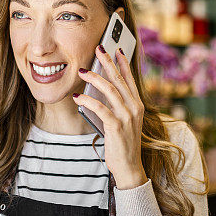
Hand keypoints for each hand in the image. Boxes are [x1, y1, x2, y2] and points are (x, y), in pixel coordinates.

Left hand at [73, 44, 147, 189]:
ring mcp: (127, 116)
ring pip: (110, 90)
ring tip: (82, 71)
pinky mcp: (116, 126)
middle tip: (98, 49)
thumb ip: (115, 106)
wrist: (129, 167)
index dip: (122, 63)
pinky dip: (88, 100)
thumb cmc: (123, 144)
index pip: (130, 79)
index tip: (116, 49)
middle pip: (119, 79)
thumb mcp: (123, 122)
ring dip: (95, 78)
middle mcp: (135, 108)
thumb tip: (98, 91)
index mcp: (138, 105)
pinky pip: (100, 108)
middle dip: (107, 62)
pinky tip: (78, 97)